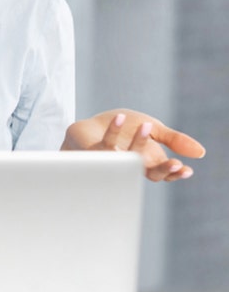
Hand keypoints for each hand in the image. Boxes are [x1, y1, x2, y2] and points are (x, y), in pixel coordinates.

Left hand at [61, 109, 205, 181]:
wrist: (88, 129)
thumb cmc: (121, 132)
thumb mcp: (152, 129)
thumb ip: (174, 140)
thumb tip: (201, 152)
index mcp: (146, 163)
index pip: (164, 173)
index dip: (175, 173)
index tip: (185, 169)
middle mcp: (130, 166)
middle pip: (149, 174)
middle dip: (163, 169)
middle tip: (175, 163)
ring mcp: (111, 162)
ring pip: (126, 159)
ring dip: (138, 142)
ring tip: (147, 125)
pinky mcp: (94, 153)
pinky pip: (104, 144)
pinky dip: (113, 130)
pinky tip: (120, 117)